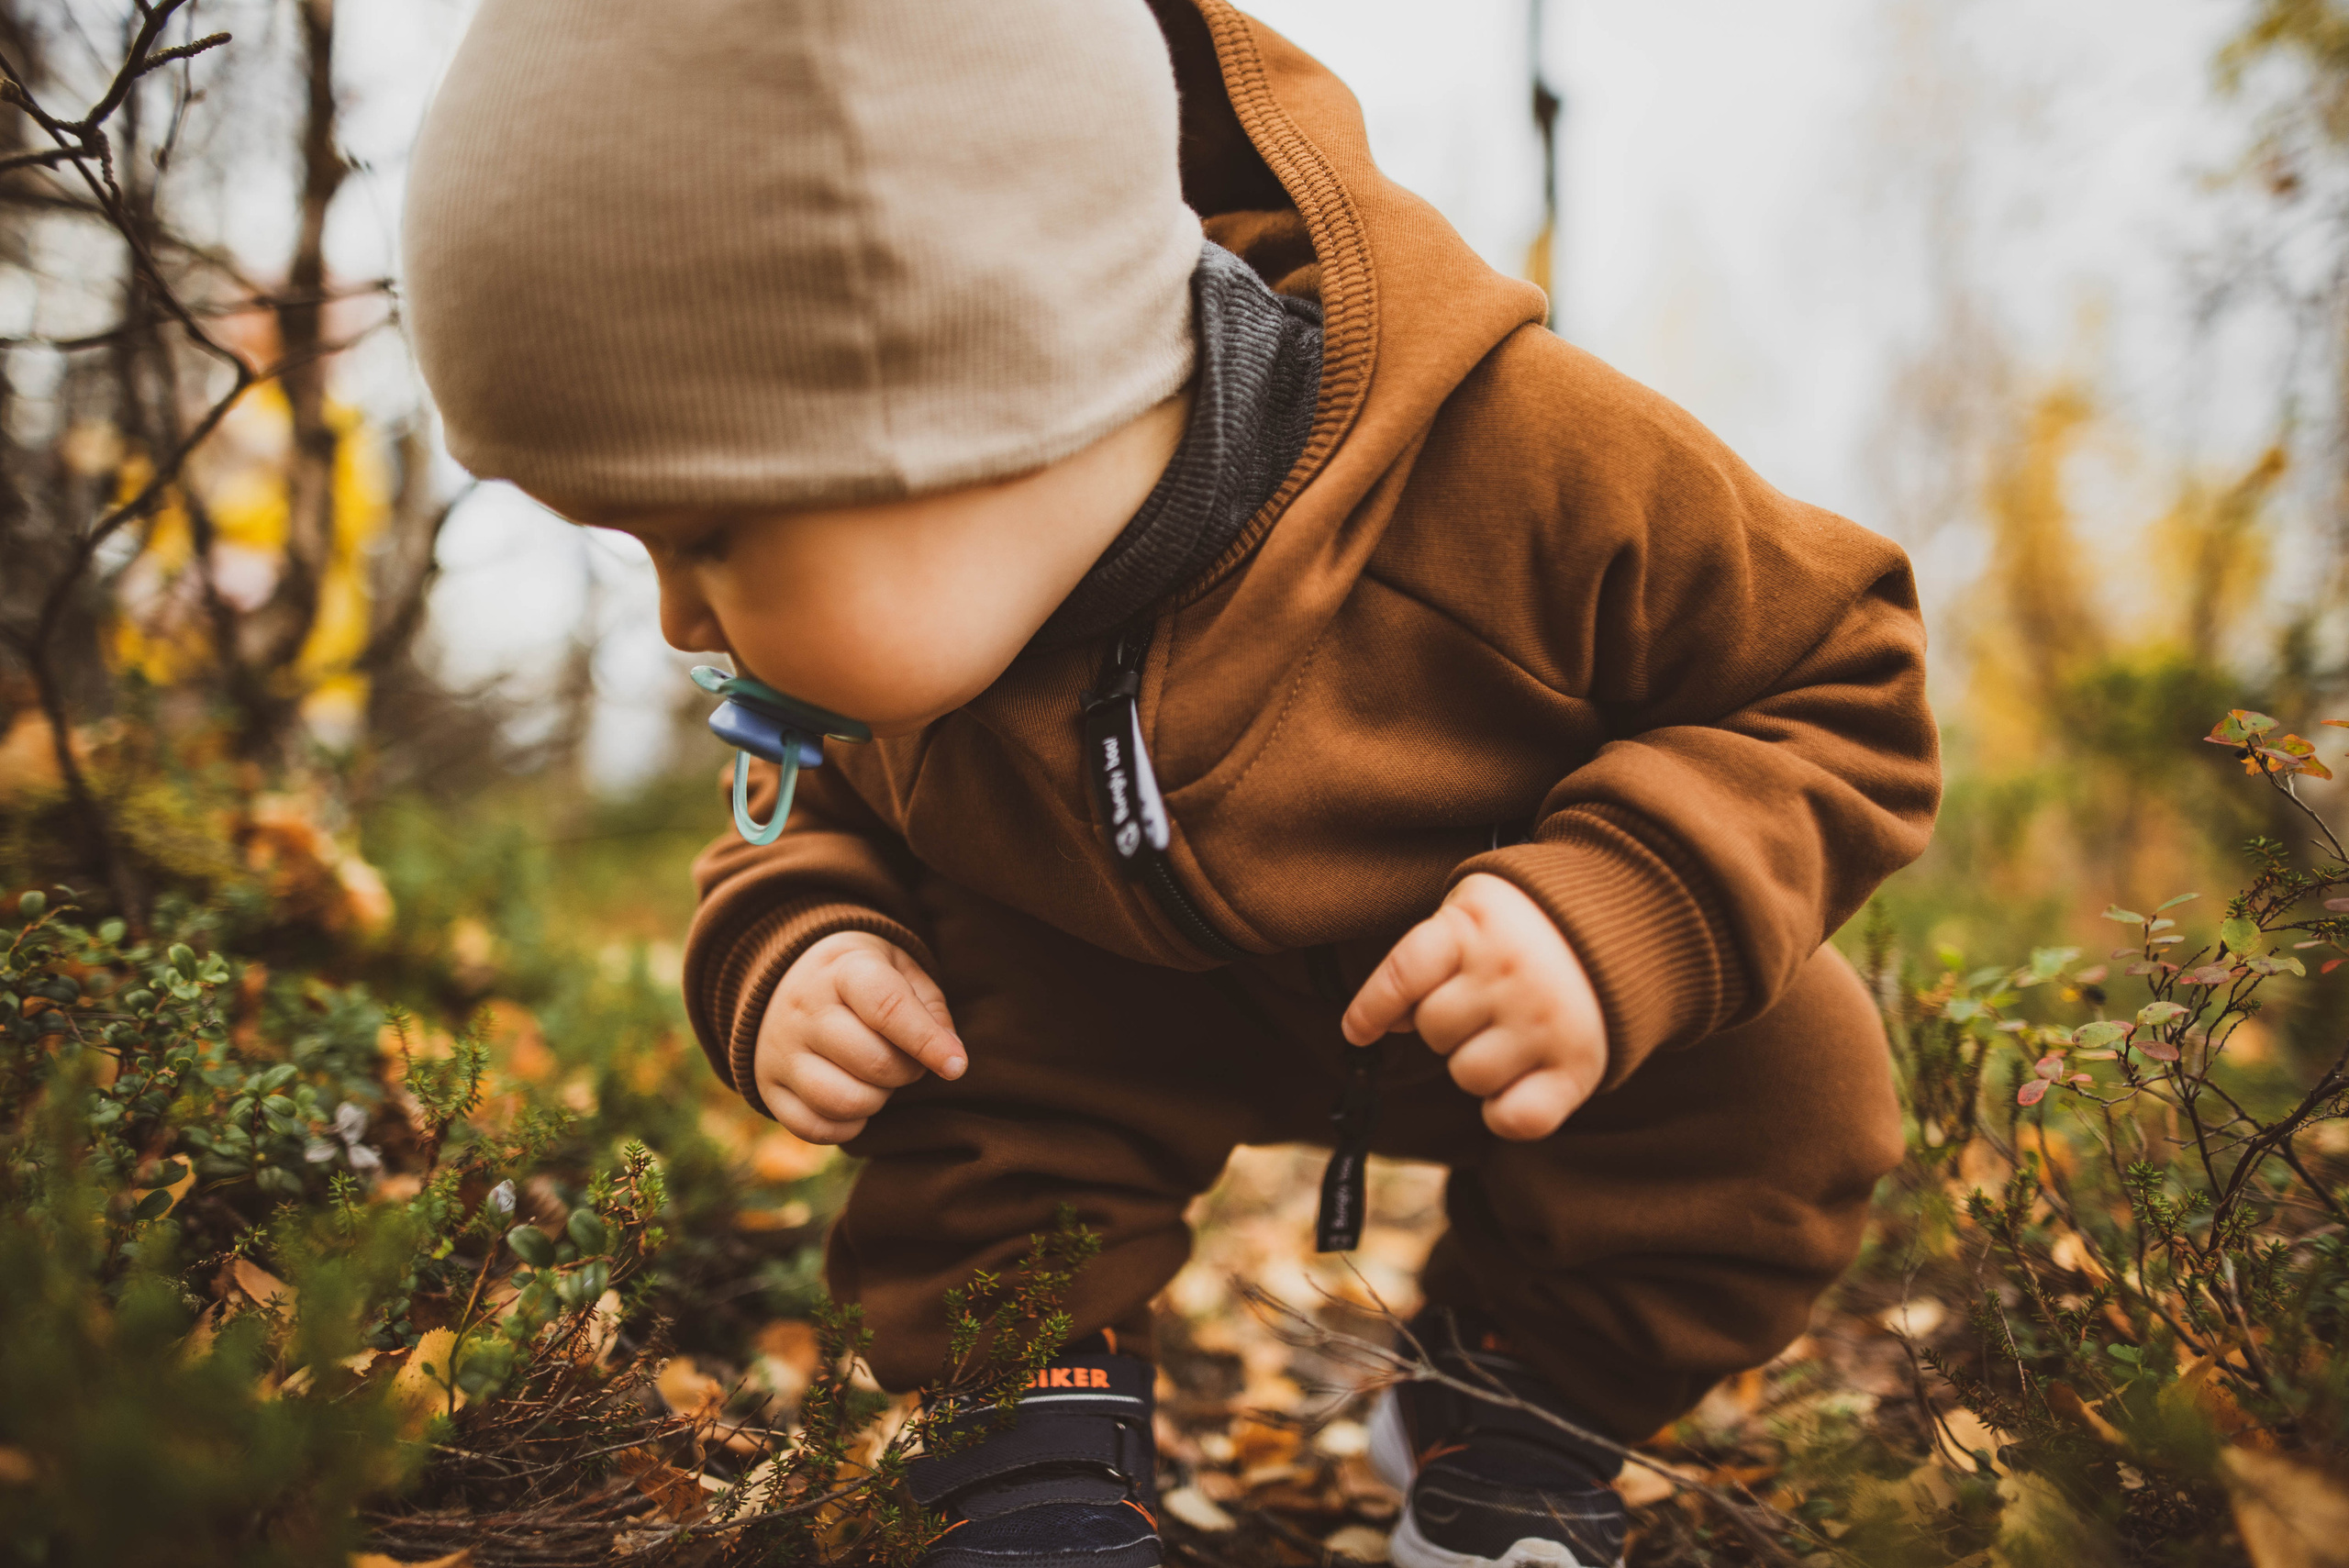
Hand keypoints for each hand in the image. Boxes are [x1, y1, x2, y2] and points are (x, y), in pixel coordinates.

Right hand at [754, 931, 964, 1142]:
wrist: (784, 978)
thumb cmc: (860, 977)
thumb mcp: (898, 969)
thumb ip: (930, 1008)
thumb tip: (951, 1060)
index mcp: (842, 970)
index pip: (887, 1007)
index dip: (927, 1041)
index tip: (956, 1066)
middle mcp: (804, 1010)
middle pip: (872, 1061)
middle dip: (907, 1072)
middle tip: (908, 1062)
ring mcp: (780, 1051)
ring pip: (844, 1101)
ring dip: (877, 1101)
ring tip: (878, 1080)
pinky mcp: (768, 1088)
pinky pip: (815, 1128)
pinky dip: (847, 1126)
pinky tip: (854, 1101)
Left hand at [1341, 873, 1606, 1140]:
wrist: (1629, 920)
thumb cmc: (1530, 925)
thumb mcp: (1473, 913)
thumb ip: (1427, 958)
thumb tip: (1385, 1022)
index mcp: (1474, 928)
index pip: (1403, 974)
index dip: (1372, 1007)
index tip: (1357, 1031)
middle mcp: (1510, 974)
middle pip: (1433, 1030)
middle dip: (1445, 1024)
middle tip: (1481, 1006)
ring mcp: (1545, 1021)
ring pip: (1468, 1074)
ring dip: (1475, 1062)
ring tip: (1506, 1034)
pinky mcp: (1577, 1065)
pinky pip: (1516, 1118)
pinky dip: (1505, 1114)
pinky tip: (1514, 1087)